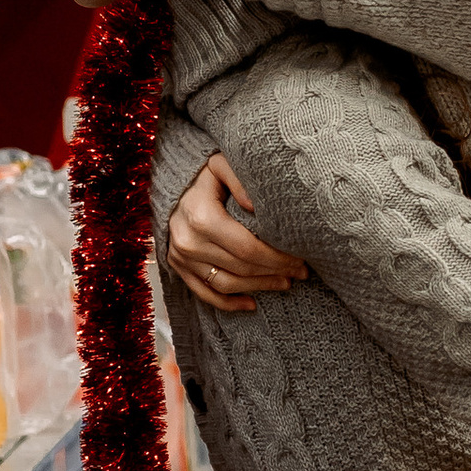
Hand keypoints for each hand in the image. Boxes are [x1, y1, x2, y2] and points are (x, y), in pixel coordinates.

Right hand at [167, 153, 306, 314]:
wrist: (171, 188)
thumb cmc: (203, 177)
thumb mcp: (220, 166)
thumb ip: (240, 180)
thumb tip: (256, 206)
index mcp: (201, 217)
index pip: (248, 248)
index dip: (277, 258)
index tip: (299, 259)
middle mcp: (188, 242)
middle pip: (241, 268)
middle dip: (274, 272)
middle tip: (299, 272)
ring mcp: (181, 258)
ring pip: (226, 284)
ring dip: (258, 288)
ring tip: (283, 283)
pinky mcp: (178, 268)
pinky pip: (204, 293)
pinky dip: (228, 304)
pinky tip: (251, 304)